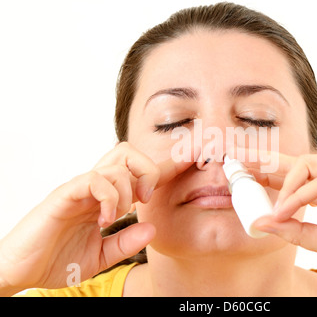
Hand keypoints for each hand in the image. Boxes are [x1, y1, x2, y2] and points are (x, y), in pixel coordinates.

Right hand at [0, 142, 193, 294]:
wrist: (21, 271)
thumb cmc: (56, 259)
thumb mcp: (101, 256)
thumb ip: (126, 243)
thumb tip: (152, 228)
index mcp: (104, 198)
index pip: (137, 174)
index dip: (165, 167)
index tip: (190, 163)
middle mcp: (94, 187)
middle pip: (129, 152)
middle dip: (148, 170)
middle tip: (145, 198)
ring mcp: (79, 189)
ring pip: (115, 163)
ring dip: (129, 188)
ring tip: (122, 213)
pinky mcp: (64, 195)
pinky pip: (93, 180)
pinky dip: (109, 196)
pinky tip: (105, 219)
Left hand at [246, 152, 316, 293]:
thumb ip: (294, 231)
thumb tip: (261, 223)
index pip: (290, 177)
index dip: (265, 174)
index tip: (240, 174)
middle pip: (292, 162)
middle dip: (263, 159)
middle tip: (236, 158)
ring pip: (306, 164)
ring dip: (285, 184)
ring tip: (274, 206)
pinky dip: (304, 193)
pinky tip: (290, 207)